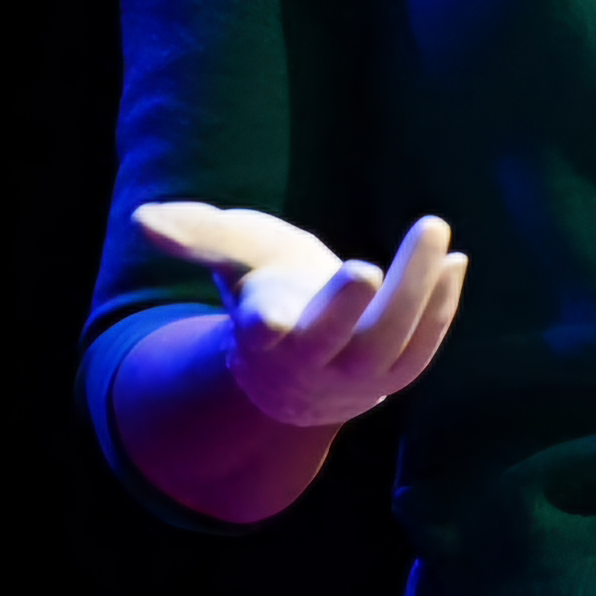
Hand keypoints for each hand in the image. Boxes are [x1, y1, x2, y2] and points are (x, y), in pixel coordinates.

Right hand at [132, 203, 468, 428]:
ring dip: (417, 293)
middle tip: (368, 268)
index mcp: (265, 337)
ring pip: (391, 344)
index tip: (266, 315)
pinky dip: (441, 307)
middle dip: (349, 310)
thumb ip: (198, 235)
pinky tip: (454, 261)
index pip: (264, 335)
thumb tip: (142, 219)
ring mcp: (360, 376)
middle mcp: (312, 364)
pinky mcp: (397, 373)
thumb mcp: (237, 256)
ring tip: (432, 230)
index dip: (267, 324)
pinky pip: (423, 346)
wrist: (302, 363)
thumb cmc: (267, 290)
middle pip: (335, 343)